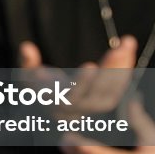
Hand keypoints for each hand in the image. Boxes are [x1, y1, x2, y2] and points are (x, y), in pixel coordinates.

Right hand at [18, 37, 136, 114]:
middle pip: (98, 94)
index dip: (82, 83)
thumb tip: (26, 47)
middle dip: (110, 70)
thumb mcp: (28, 76)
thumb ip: (27, 63)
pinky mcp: (105, 101)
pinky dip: (126, 67)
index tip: (90, 65)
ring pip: (113, 90)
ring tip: (127, 43)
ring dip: (122, 66)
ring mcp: (94, 108)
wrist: (52, 105)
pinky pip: (119, 86)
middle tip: (119, 48)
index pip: (72, 97)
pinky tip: (128, 48)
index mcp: (57, 105)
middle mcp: (78, 111)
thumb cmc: (38, 87)